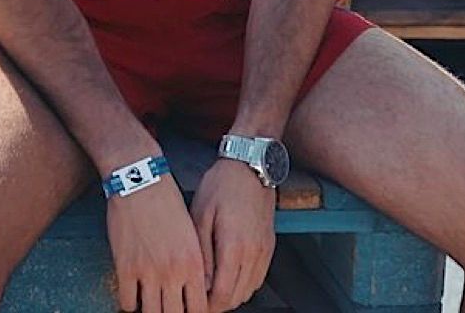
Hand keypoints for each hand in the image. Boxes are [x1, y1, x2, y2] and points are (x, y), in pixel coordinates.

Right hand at [107, 173, 208, 312]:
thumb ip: (194, 262)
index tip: (187, 310)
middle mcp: (173, 272)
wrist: (141, 180)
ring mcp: (148, 271)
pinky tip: (133, 293)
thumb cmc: (167, 201)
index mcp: (193, 262)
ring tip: (152, 303)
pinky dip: (130, 302)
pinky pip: (127, 302)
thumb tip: (195, 288)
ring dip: (151, 310)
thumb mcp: (191, 231)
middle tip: (169, 307)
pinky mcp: (125, 267)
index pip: (199, 310)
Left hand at [189, 159, 276, 311]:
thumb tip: (200, 282)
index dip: (207, 306)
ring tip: (213, 286)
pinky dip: (244, 284)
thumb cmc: (222, 185)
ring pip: (249, 291)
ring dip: (231, 295)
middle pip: (237, 298)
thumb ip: (202, 252)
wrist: (250, 165)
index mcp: (234, 247)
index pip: (223, 296)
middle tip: (201, 296)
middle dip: (217, 303)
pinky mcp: (269, 246)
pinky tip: (230, 274)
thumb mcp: (201, 214)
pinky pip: (258, 278)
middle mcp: (253, 253)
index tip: (195, 302)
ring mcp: (264, 250)